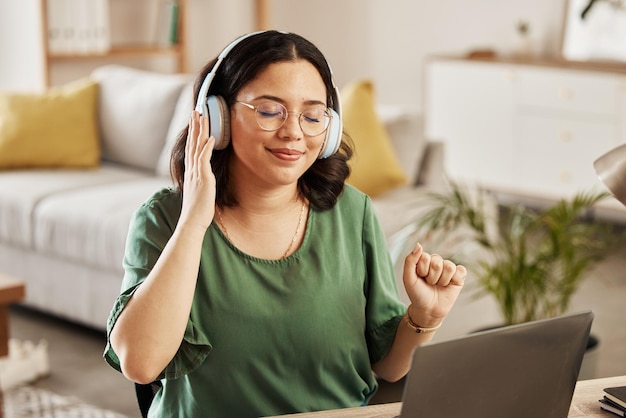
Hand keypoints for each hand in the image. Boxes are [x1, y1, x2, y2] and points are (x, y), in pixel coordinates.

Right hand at [179, 111, 216, 231]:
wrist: (192, 221)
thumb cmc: (198, 210)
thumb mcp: (200, 192)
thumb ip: (201, 182)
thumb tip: (205, 179)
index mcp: (192, 172)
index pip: (192, 148)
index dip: (194, 134)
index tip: (195, 122)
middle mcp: (192, 170)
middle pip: (193, 143)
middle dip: (195, 126)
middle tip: (196, 111)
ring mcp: (197, 173)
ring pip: (197, 147)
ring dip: (200, 131)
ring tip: (202, 117)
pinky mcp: (203, 178)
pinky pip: (204, 159)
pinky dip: (207, 147)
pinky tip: (211, 137)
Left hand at [402, 242, 465, 327]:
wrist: (428, 309)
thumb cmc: (417, 293)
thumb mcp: (408, 278)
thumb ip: (410, 260)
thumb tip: (419, 244)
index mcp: (424, 259)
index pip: (425, 257)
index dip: (422, 271)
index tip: (420, 278)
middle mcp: (437, 261)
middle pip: (437, 262)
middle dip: (432, 277)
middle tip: (429, 284)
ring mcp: (448, 268)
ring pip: (449, 267)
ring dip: (442, 280)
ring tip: (438, 285)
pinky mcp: (459, 276)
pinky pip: (461, 270)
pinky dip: (454, 279)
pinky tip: (449, 285)